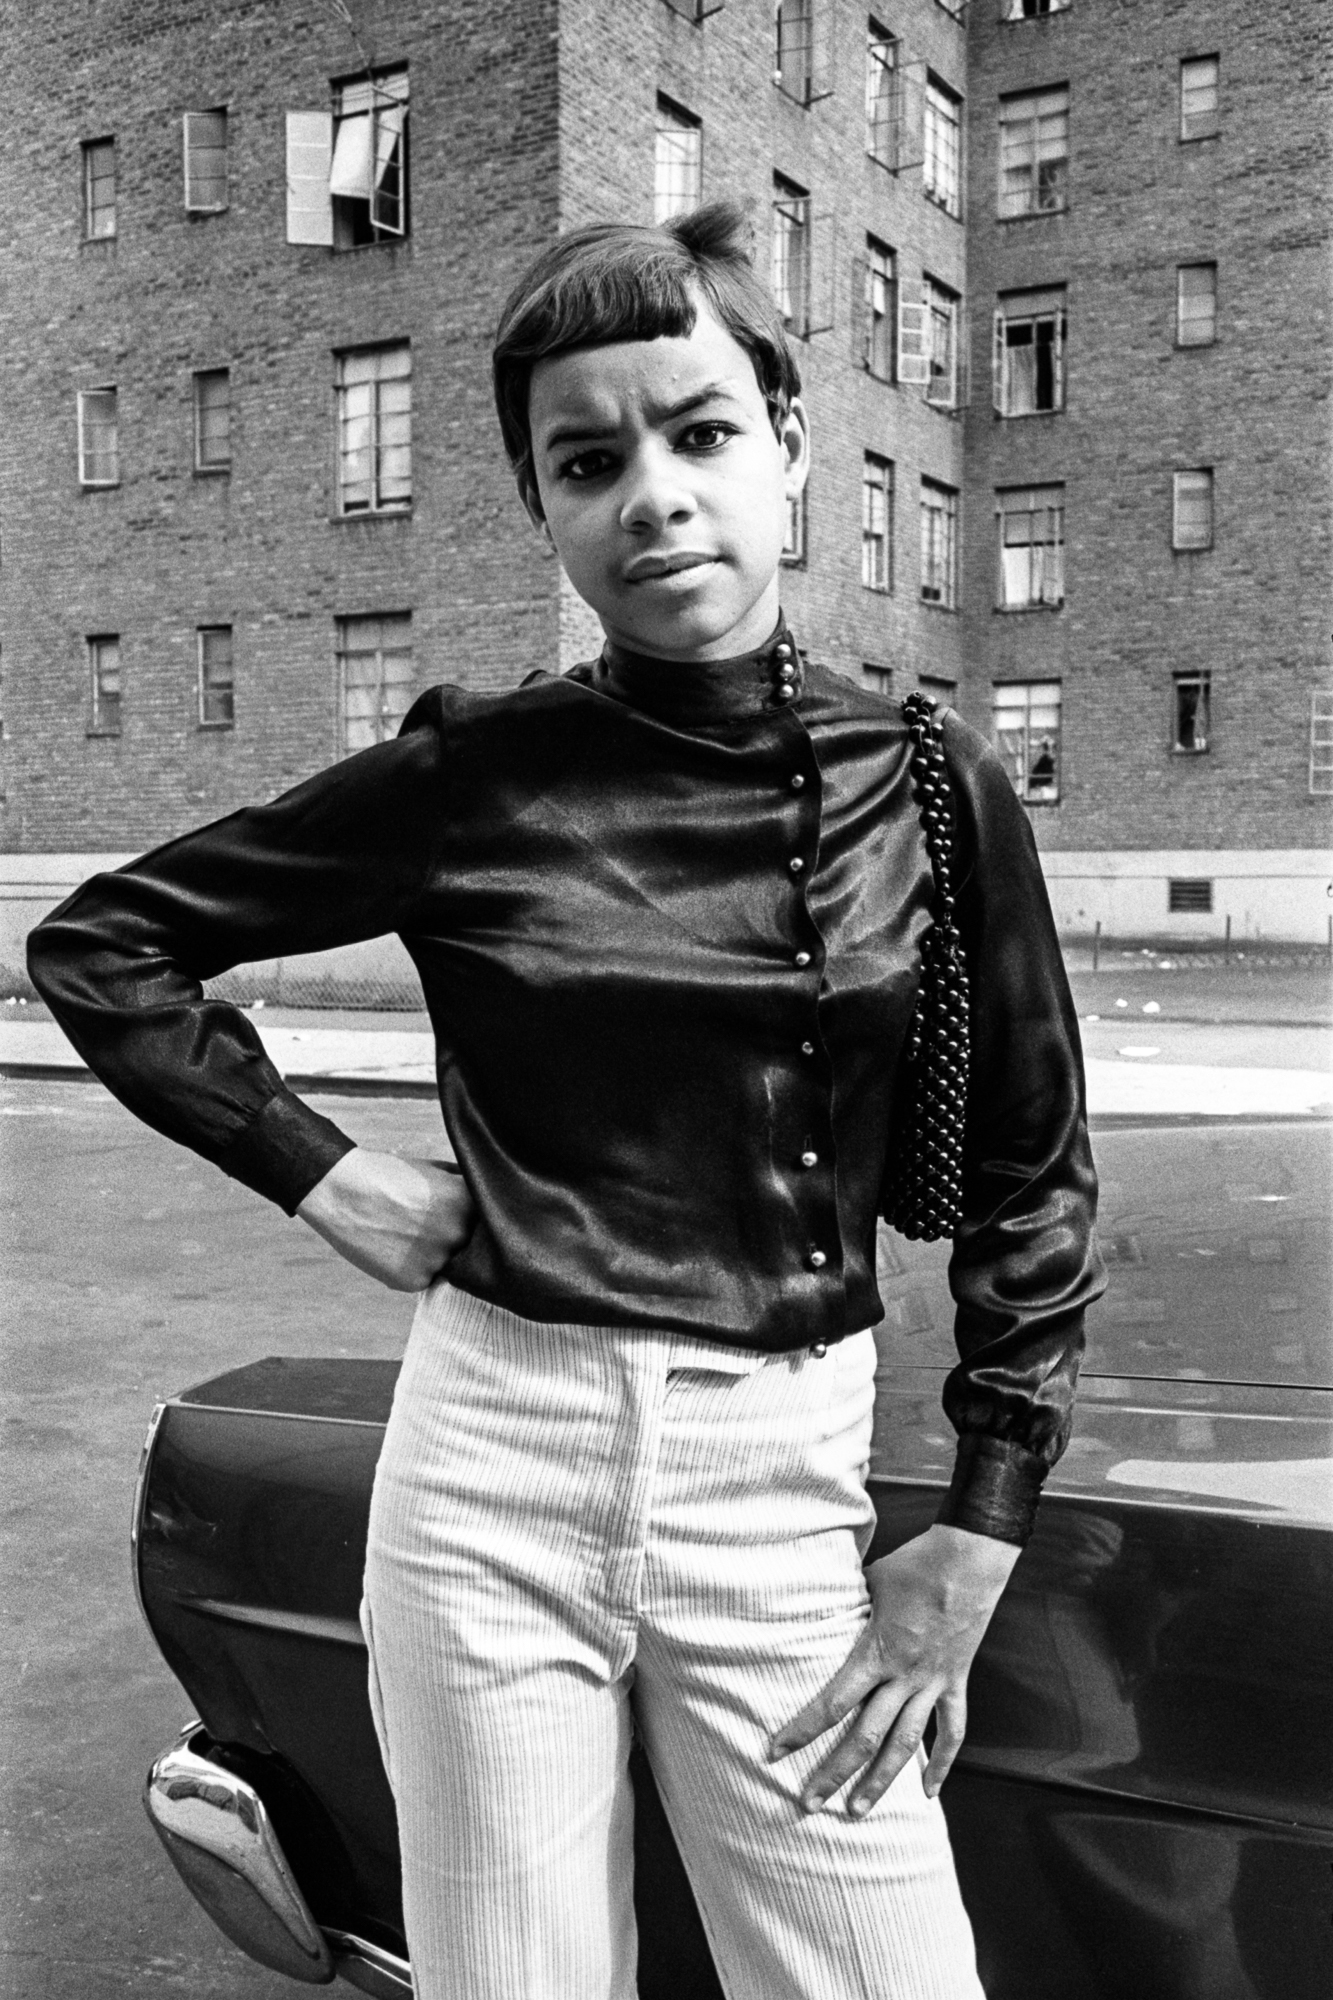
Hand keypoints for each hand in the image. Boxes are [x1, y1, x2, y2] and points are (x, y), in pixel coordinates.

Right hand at [296, 1148, 476, 1290]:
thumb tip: (489, 1198)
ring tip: (408, 1233)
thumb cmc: (388, 1175)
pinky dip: (413, 1268)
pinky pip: (425, 1278)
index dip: (477, 1218)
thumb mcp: (436, 1170)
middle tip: (428, 1223)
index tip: (461, 1213)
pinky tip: (394, 1247)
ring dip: (436, 1254)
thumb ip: (466, 1188)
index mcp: (468, 1202)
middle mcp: (458, 1233)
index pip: (491, 1219)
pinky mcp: (413, 1281)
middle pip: (472, 1245)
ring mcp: (436, 1259)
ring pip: (449, 1264)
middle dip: (457, 1237)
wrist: (341, 1190)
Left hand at [768, 1522, 1019, 1815]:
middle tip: (808, 1804)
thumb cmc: (912, 1564)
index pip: (831, 1702)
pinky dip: (942, 1762)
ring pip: (905, 1745)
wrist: (969, 1558)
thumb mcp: (866, 1582)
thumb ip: (843, 1607)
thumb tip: (812, 1609)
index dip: (801, 1730)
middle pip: (865, 1737)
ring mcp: (933, 1682)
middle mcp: (903, 1676)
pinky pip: (951, 1730)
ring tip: (856, 1812)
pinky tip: (928, 1792)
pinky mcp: (956, 1681)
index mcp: (876, 1652)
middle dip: (834, 1773)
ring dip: (881, 1782)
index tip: (775, 1753)